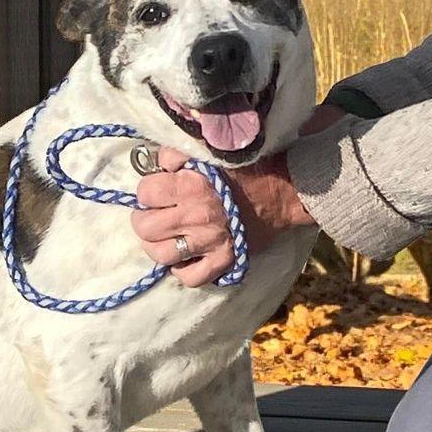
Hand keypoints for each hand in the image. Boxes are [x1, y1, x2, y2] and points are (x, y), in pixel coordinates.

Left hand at [131, 105, 344, 286]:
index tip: (157, 191)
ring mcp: (209, 243)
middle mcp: (196, 216)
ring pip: (161, 255)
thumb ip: (179, 154)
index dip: (148, 190)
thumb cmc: (248, 169)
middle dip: (145, 219)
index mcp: (191, 185)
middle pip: (146, 227)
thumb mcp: (212, 153)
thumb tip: (157, 164)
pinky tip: (184, 258)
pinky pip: (190, 278)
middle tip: (155, 216)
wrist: (286, 192)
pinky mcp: (224, 261)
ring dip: (157, 246)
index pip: (146, 192)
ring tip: (166, 237)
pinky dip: (182, 270)